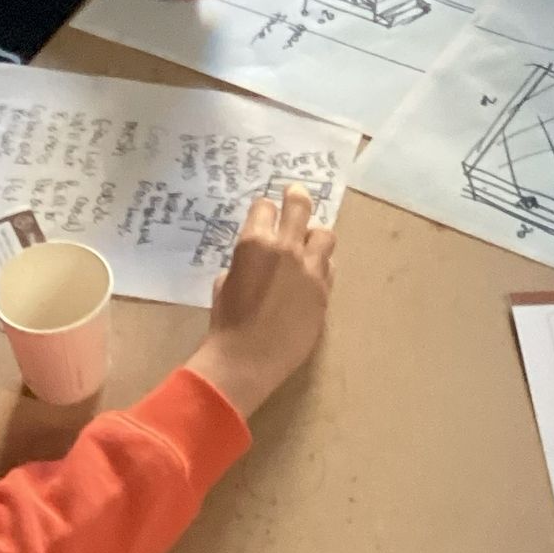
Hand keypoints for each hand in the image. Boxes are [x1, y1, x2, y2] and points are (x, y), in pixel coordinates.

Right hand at [187, 183, 334, 417]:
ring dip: (315, 235)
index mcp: (255, 243)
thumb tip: (254, 264)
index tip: (266, 210)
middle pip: (300, 206)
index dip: (264, 209)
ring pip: (324, 235)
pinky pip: (329, 268)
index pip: (265, 207)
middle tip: (296, 193)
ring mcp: (310, 270)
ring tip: (309, 241)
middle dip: (296, 196)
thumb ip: (242, 265)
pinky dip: (321, 265)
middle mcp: (286, 249)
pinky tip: (313, 273)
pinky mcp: (324, 292)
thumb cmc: (226, 324)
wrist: (248, 360)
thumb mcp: (224, 284)